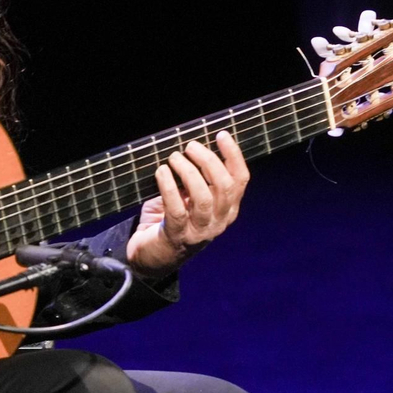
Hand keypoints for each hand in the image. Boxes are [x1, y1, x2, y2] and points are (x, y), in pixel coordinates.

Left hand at [126, 132, 249, 276]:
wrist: (152, 257)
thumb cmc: (172, 221)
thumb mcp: (191, 199)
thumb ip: (197, 179)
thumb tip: (193, 148)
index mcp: (228, 210)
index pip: (240, 180)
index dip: (233, 155)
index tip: (221, 135)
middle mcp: (219, 221)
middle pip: (224, 186)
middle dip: (208, 160)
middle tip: (190, 146)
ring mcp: (200, 231)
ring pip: (203, 197)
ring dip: (188, 172)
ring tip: (174, 158)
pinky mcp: (177, 237)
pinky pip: (176, 209)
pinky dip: (168, 186)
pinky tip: (161, 172)